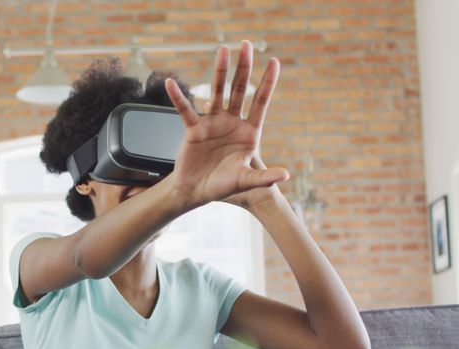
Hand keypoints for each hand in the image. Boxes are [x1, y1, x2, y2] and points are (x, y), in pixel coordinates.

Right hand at [164, 40, 289, 207]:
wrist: (196, 192)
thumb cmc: (222, 186)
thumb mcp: (246, 181)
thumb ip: (264, 177)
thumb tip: (286, 175)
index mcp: (248, 132)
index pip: (261, 102)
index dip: (268, 82)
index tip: (274, 61)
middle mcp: (232, 122)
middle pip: (240, 89)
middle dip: (244, 67)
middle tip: (247, 45)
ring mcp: (213, 123)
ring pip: (218, 92)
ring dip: (220, 71)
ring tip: (223, 50)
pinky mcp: (194, 128)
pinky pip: (185, 109)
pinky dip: (179, 97)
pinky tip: (172, 84)